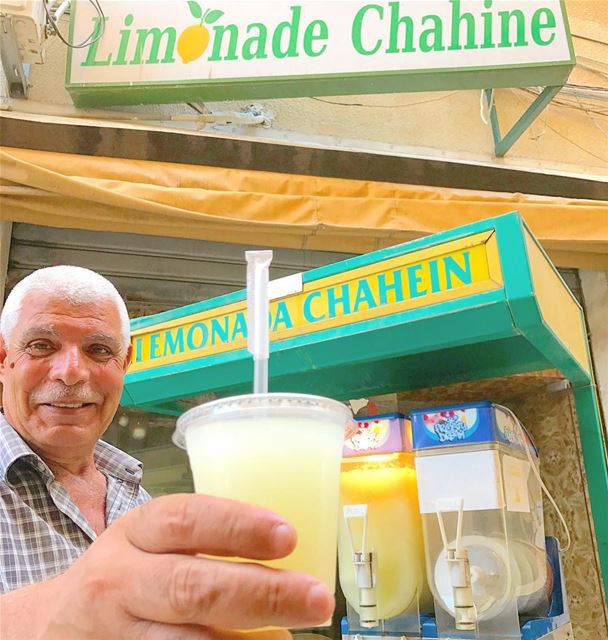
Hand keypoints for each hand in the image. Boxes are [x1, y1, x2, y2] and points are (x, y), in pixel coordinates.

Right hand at [42, 494, 334, 638]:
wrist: (52, 625)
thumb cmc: (127, 574)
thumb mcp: (151, 542)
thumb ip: (204, 544)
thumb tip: (288, 559)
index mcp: (136, 533)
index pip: (186, 519)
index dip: (238, 525)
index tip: (287, 535)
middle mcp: (120, 581)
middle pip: (192, 587)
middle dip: (261, 593)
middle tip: (316, 598)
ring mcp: (115, 634)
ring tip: (291, 638)